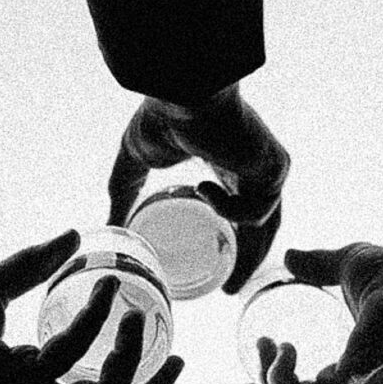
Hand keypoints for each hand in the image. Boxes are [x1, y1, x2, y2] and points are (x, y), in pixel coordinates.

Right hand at [109, 85, 288, 293]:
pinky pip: (257, 208)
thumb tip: (107, 226)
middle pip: (261, 226)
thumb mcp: (136, 161)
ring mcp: (267, 168)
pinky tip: (204, 186)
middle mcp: (252, 169)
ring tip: (220, 256)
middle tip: (230, 291)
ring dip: (242, 245)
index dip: (236, 243)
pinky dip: (229, 207)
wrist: (184, 92)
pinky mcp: (275, 168)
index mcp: (229, 166)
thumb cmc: (161, 115)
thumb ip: (124, 192)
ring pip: (264, 223)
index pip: (243, 212)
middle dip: (247, 260)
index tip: (223, 275)